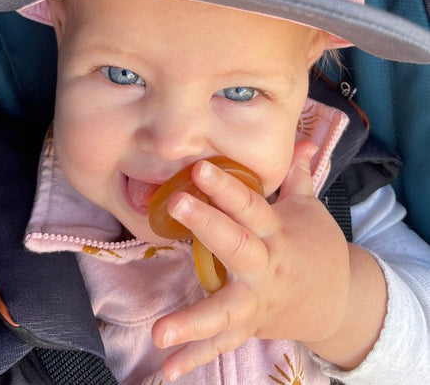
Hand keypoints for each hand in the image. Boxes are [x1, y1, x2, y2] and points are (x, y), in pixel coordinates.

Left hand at [151, 141, 353, 380]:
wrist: (339, 302)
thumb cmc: (316, 246)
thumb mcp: (309, 208)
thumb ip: (296, 174)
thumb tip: (301, 137)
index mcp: (278, 232)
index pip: (251, 205)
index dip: (228, 187)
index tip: (201, 168)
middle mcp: (266, 266)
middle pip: (236, 244)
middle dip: (209, 224)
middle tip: (177, 204)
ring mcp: (256, 301)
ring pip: (225, 311)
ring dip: (193, 322)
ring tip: (160, 332)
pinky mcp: (248, 326)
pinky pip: (220, 344)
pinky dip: (194, 358)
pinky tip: (166, 371)